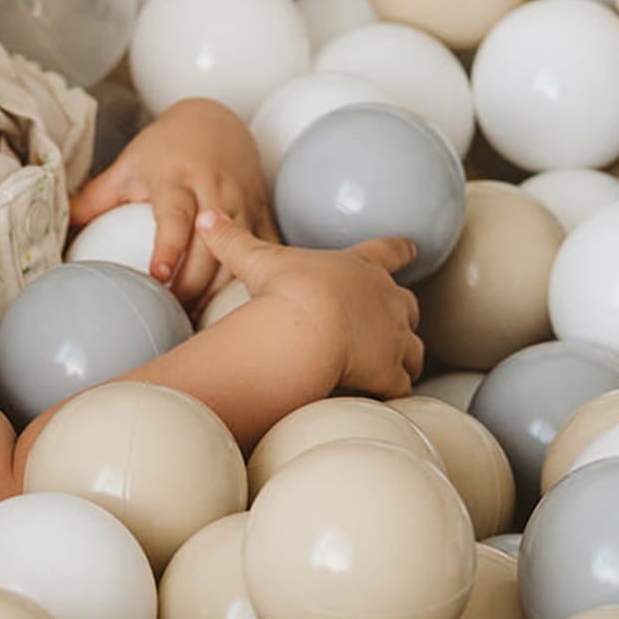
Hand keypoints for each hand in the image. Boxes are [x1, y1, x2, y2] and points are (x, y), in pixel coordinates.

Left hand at [70, 98, 276, 304]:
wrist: (216, 121)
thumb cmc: (164, 148)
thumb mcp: (126, 167)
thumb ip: (93, 201)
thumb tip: (56, 234)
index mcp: (177, 180)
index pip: (175, 217)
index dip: (168, 247)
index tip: (158, 276)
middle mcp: (214, 191)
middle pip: (209, 248)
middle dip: (192, 286)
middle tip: (171, 315)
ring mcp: (243, 204)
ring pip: (239, 256)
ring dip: (218, 292)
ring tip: (195, 317)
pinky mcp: (261, 214)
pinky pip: (263, 253)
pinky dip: (249, 280)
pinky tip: (231, 306)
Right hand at [195, 208, 424, 398]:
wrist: (306, 329)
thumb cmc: (288, 291)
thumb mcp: (256, 260)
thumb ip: (233, 240)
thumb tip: (205, 218)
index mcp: (361, 268)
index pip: (389, 250)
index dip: (400, 250)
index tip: (412, 248)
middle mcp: (386, 300)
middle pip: (408, 304)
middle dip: (402, 313)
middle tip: (394, 323)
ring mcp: (393, 337)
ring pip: (413, 347)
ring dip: (405, 355)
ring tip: (396, 367)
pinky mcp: (390, 372)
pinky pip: (401, 386)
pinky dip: (396, 392)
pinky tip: (387, 400)